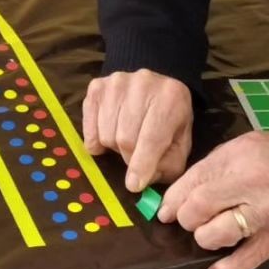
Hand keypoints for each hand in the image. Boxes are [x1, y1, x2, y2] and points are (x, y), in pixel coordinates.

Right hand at [82, 70, 192, 190]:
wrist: (156, 88)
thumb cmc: (169, 119)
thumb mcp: (180, 142)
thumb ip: (168, 165)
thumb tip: (140, 181)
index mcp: (171, 98)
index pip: (151, 138)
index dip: (142, 165)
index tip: (134, 185)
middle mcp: (143, 84)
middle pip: (125, 138)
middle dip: (129, 157)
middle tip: (135, 156)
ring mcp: (117, 83)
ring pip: (106, 134)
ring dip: (114, 146)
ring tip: (126, 139)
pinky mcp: (97, 87)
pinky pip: (89, 127)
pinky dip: (96, 139)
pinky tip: (109, 132)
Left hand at [157, 132, 268, 268]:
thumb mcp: (249, 145)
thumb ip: (218, 164)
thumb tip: (185, 188)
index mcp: (239, 157)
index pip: (193, 181)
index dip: (173, 199)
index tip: (166, 209)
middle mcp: (249, 185)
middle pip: (198, 208)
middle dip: (186, 218)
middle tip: (190, 220)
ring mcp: (264, 215)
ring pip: (215, 235)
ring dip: (204, 238)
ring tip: (209, 233)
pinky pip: (246, 261)